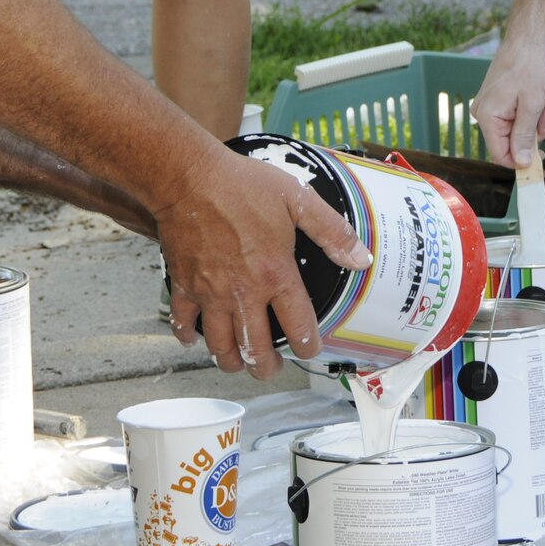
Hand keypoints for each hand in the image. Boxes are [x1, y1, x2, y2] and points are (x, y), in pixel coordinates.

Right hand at [152, 151, 368, 379]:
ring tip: (242, 362)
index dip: (308, 347)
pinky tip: (197, 339)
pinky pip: (183, 323)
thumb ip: (332, 231)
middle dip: (268, 367)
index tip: (310, 350)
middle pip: (256, 350)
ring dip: (232, 362)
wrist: (188, 178)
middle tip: (273, 366)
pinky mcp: (183, 286)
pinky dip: (188, 337)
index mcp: (275, 274)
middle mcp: (243, 292)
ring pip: (220, 347)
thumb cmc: (242, 185)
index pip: (298, 326)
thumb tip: (361, 258)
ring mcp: (210, 293)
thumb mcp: (297, 199)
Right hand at [472, 44, 544, 168]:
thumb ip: (524, 136)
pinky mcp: (495, 102)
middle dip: (530, 135)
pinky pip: (513, 119)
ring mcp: (488, 107)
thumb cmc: (528, 68)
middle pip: (508, 143)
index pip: (500, 154)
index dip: (521, 160)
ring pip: (514, 131)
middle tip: (544, 120)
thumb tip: (520, 162)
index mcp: (487, 117)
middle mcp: (483, 114)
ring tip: (542, 107)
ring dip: (532, 124)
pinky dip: (527, 115)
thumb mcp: (531, 105)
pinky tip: (536, 101)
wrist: (525, 42)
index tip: (541, 156)